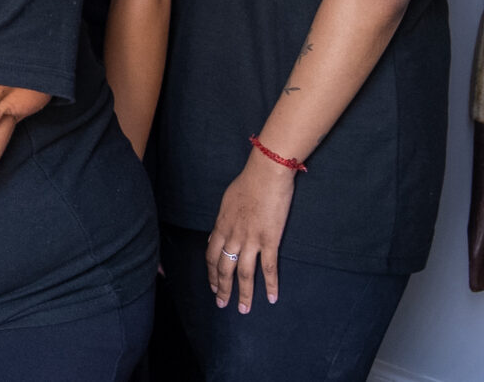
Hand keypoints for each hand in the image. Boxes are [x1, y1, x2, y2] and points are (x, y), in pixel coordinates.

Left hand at [207, 148, 297, 311]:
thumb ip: (224, 220)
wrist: (266, 173)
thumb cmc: (247, 182)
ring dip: (243, 294)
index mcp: (221, 225)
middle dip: (222, 288)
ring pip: (244, 274)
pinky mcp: (270, 240)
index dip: (211, 273)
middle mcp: (233, 236)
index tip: (212, 285)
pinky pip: (269, 268)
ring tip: (243, 310)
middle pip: (224, 268)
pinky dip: (271, 285)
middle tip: (222, 304)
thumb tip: (220, 233)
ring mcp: (251, 239)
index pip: (211, 255)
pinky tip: (272, 298)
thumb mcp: (227, 202)